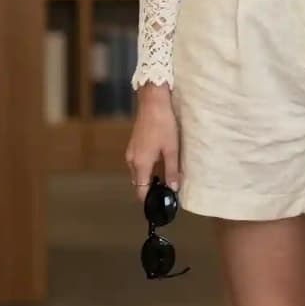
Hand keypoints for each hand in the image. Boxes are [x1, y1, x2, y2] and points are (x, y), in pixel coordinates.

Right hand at [126, 85, 178, 203]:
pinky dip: (147, 167)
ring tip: (167, 175)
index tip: (160, 203)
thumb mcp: (171, 149)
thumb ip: (172, 170)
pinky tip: (160, 161)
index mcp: (140, 164)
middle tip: (168, 189)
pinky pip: (138, 162)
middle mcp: (132, 160)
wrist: (153, 102)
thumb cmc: (163, 124)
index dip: (149, 199)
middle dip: (151, 188)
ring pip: (138, 172)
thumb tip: (173, 188)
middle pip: (139, 182)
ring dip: (149, 177)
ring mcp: (131, 151)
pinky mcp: (133, 144)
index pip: (141, 190)